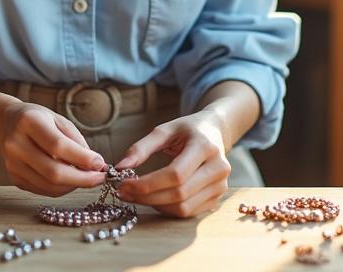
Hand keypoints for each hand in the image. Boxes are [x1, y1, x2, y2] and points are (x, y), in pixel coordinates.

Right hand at [0, 101, 106, 196]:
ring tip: (87, 178)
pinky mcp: (14, 178)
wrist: (3, 123)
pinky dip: (61, 188)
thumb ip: (76, 141)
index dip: (82, 158)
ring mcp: (12, 164)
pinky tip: (71, 179)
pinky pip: (43, 189)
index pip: (58, 146)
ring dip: (73, 185)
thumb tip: (95, 165)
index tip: (100, 164)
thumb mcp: (58, 119)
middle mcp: (16, 144)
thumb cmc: (36, 119)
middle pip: (53, 171)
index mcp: (29, 122)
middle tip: (100, 178)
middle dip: (82, 179)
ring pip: (49, 185)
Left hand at [114, 111, 230, 217]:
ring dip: (155, 205)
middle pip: (179, 194)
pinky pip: (189, 212)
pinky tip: (153, 199)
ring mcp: (221, 185)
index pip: (175, 174)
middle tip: (123, 193)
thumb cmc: (187, 130)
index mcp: (205, 147)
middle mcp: (218, 168)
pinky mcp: (217, 197)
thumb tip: (121, 167)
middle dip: (147, 197)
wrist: (215, 131)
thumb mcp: (165, 130)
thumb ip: (141, 147)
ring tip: (136, 196)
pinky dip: (167, 209)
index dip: (148, 184)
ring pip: (183, 208)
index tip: (124, 184)